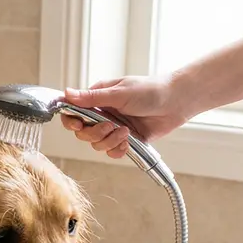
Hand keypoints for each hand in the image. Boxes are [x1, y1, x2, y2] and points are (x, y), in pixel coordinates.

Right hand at [59, 75, 190, 158]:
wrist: (176, 102)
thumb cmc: (150, 90)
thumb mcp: (119, 93)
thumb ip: (91, 98)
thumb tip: (66, 93)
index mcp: (98, 99)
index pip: (73, 112)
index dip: (71, 121)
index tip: (78, 124)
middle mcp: (103, 114)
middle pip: (83, 133)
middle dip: (94, 133)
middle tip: (110, 125)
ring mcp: (113, 128)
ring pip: (96, 145)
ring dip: (109, 141)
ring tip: (125, 131)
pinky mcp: (125, 140)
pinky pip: (111, 152)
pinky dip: (118, 149)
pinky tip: (128, 141)